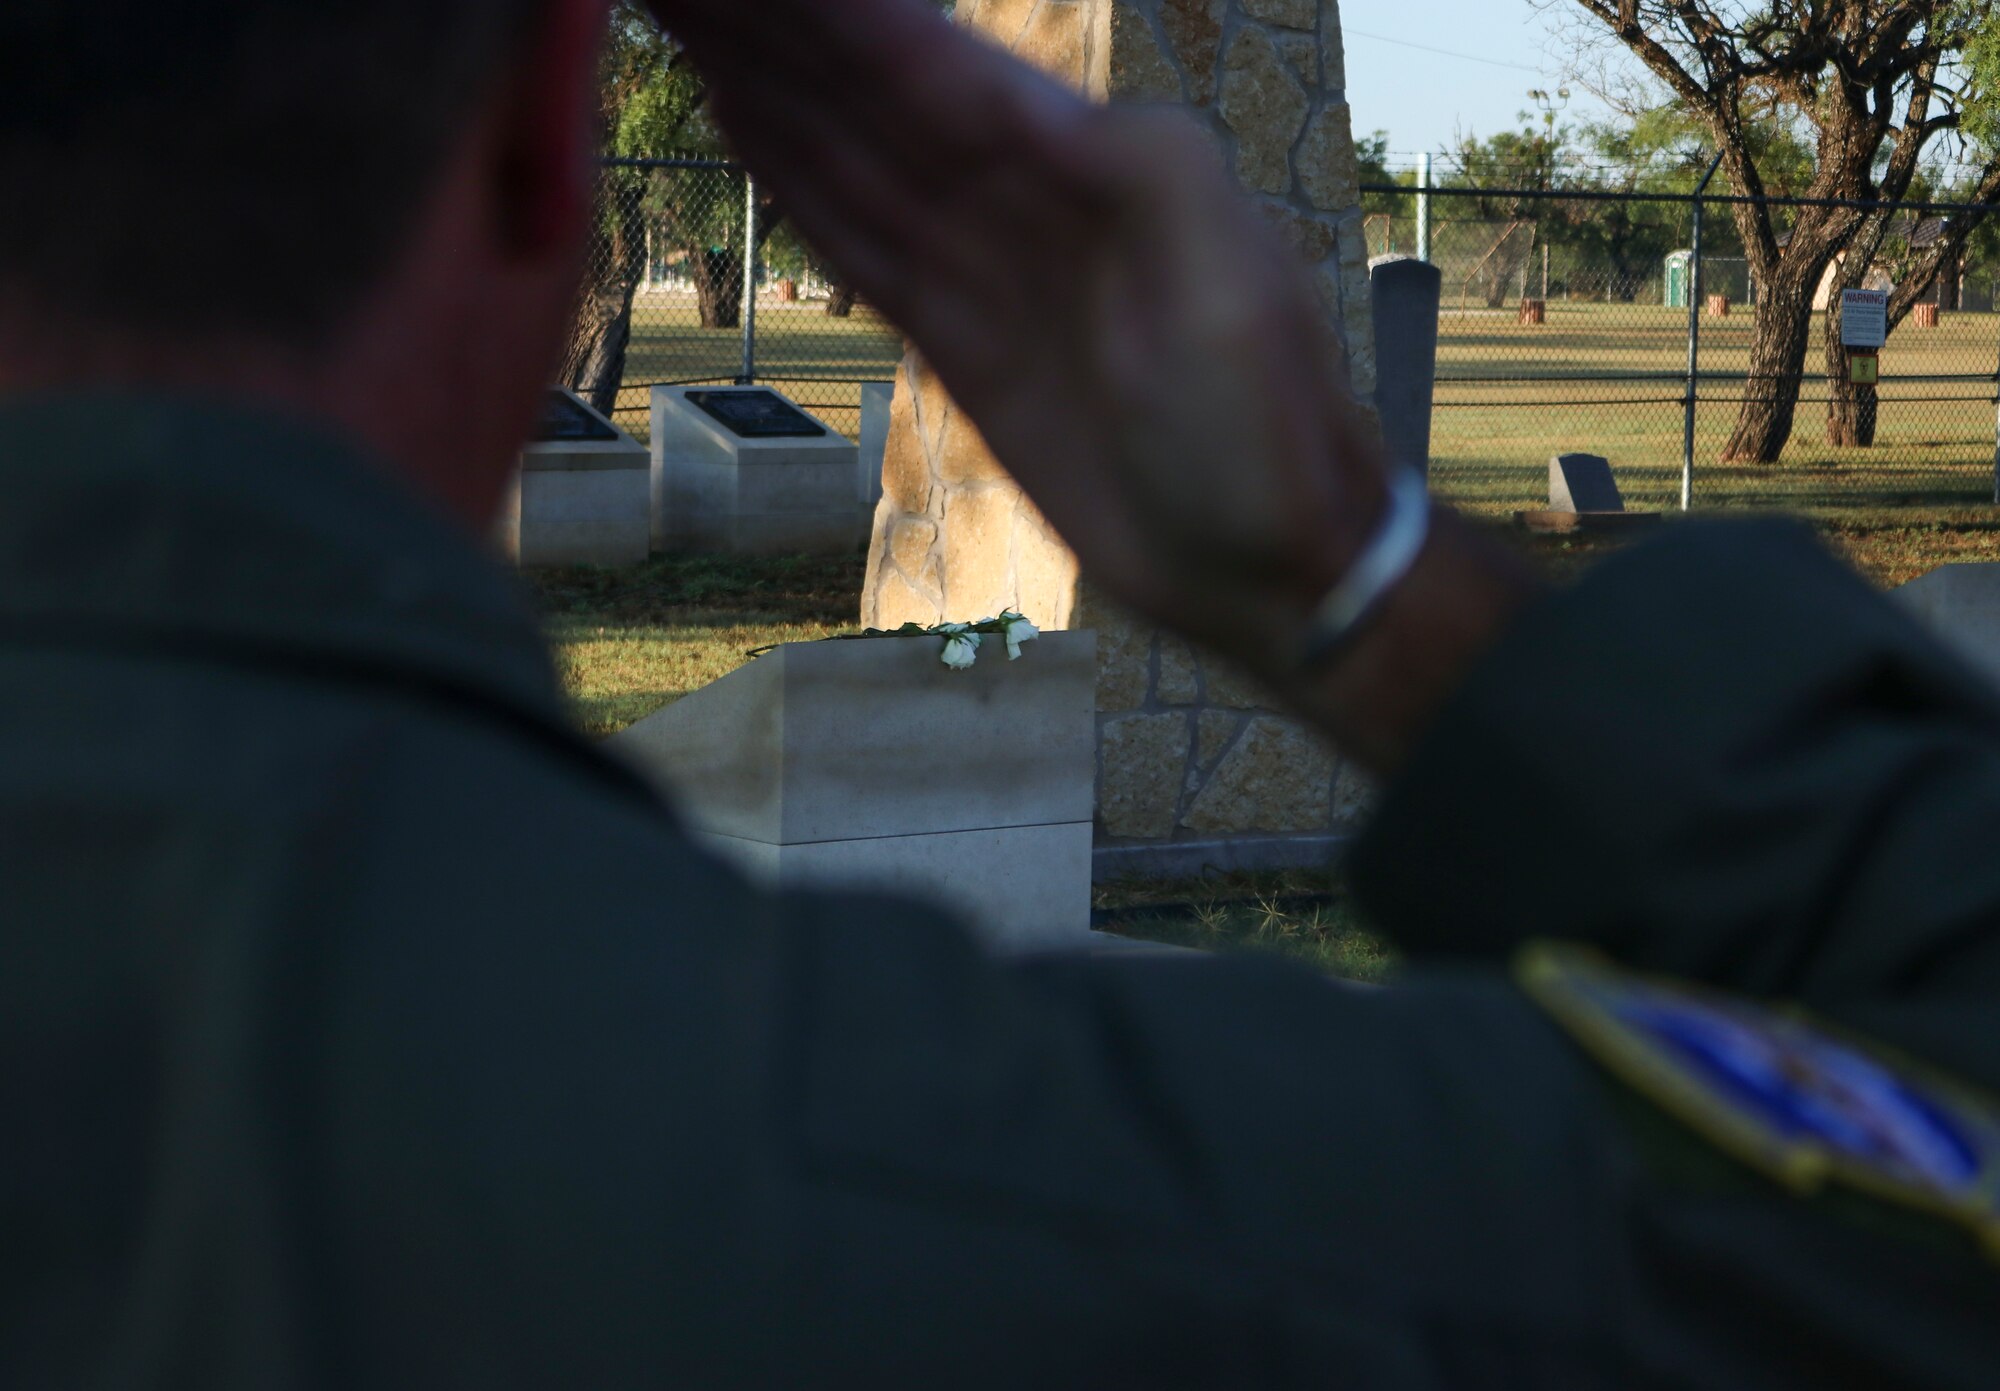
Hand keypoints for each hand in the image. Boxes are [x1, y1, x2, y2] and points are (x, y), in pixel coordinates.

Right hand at [649, 0, 1382, 675]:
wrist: (1267, 564)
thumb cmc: (1263, 430)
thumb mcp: (1223, 288)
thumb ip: (1136, 174)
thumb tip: (1009, 98)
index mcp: (1086, 163)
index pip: (929, 64)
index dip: (829, 11)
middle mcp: (1025, 198)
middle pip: (869, 92)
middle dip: (772, 24)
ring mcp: (989, 269)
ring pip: (850, 156)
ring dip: (764, 82)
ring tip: (681, 15)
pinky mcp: (963, 345)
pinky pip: (865, 246)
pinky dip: (801, 187)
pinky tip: (744, 124)